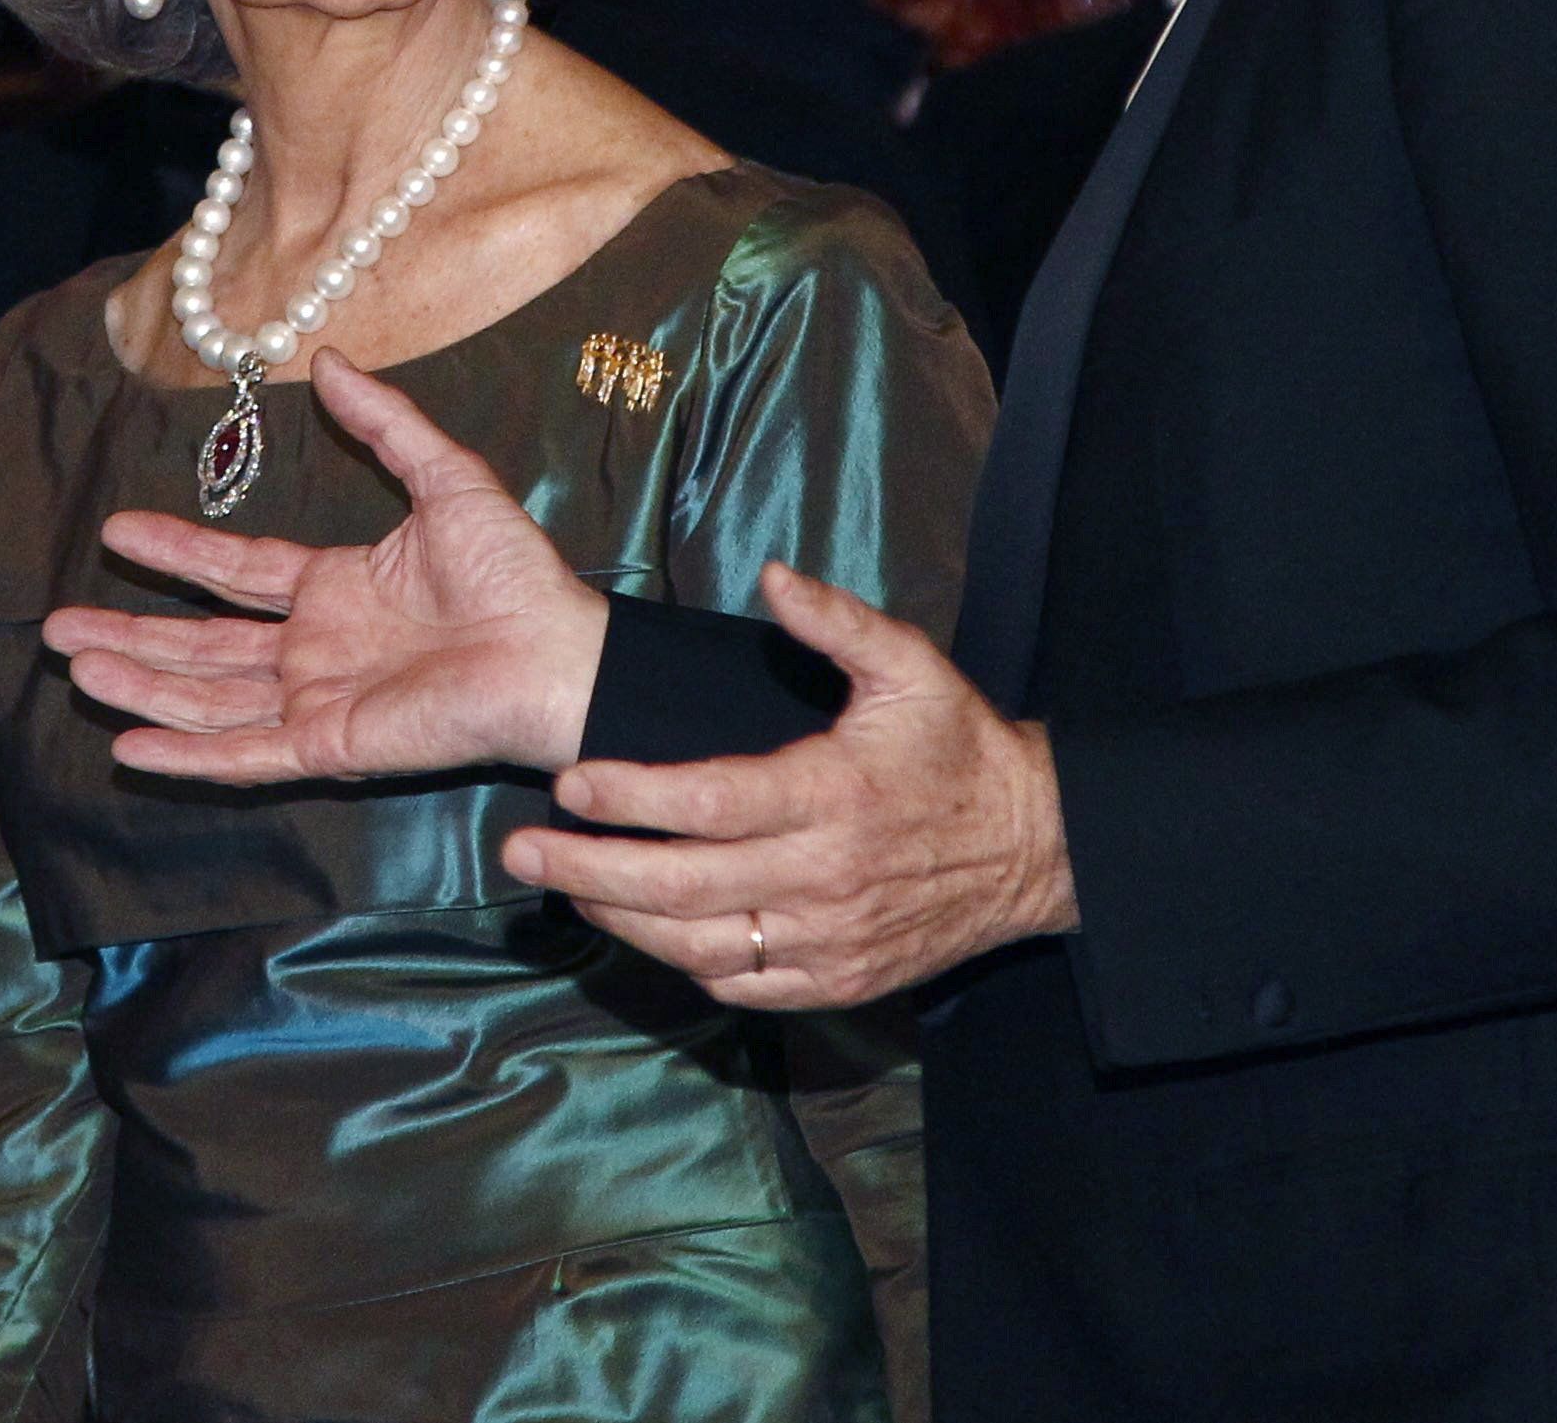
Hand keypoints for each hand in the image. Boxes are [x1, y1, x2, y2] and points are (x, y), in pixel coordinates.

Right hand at [44, 356, 610, 782]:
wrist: (555, 650)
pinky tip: (128, 746)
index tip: (115, 531)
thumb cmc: (514, 573)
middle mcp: (316, 650)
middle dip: (130, 635)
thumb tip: (331, 358)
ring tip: (74, 667)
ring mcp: (317, 701)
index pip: (236, 572)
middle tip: (58, 626)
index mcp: (336, 590)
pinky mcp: (328, 745)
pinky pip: (243, 755)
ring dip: (139, 684)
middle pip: (201, 643)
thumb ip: (384, 423)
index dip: (177, 552)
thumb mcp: (446, 477)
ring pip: (205, 697)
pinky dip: (185, 754)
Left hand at [504, 564, 1075, 1007]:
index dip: (630, 797)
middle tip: (520, 846)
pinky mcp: (836, 981)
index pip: (708, 802)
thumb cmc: (960, 749)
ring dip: (619, 919)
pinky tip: (641, 928)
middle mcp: (823, 876)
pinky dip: (680, 960)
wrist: (1036, 847)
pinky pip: (739, 983)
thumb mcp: (911, 666)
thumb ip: (837, 620)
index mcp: (832, 794)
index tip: (569, 783)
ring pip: (698, 944)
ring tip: (563, 885)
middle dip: (590, 867)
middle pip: (682, 886)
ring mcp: (828, 940)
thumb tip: (771, 573)